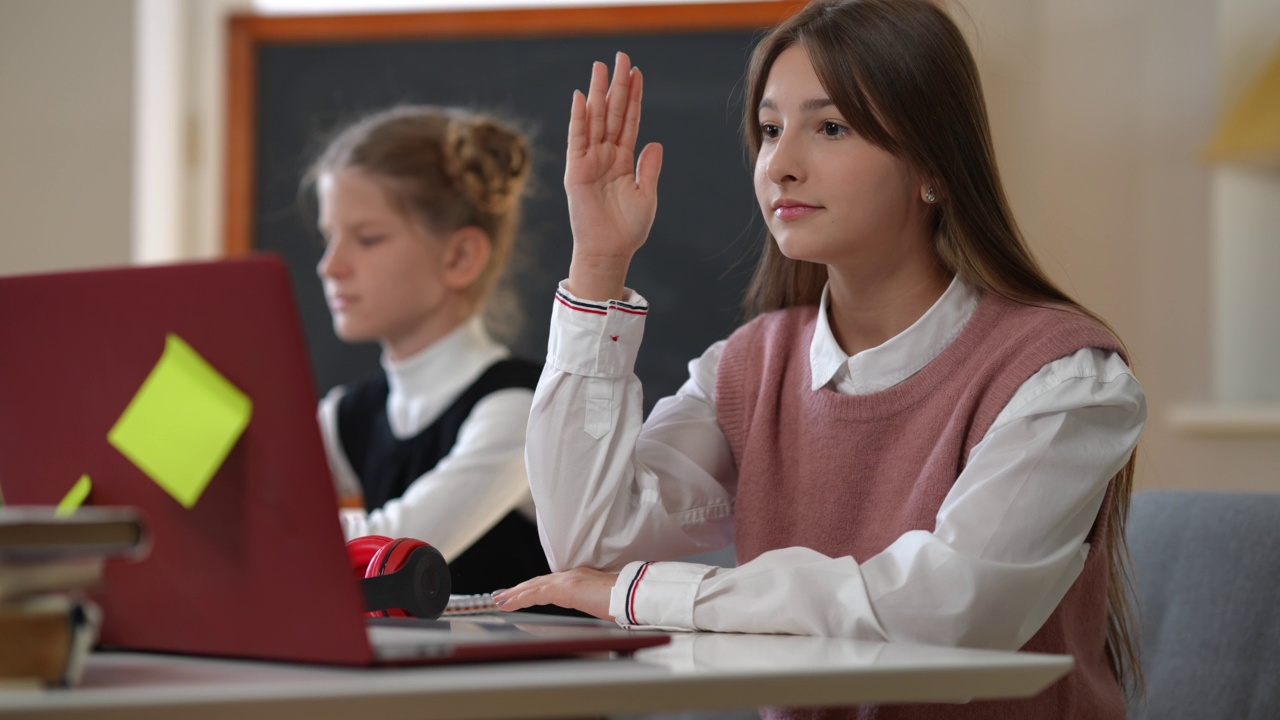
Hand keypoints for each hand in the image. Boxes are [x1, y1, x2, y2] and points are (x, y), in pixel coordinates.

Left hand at [492, 568, 618, 621]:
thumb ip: (594, 604)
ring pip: (534, 586)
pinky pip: (535, 593)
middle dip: (519, 589)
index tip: (521, 593)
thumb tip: (595, 611)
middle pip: (538, 582)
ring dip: (514, 593)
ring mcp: (568, 580)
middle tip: (502, 595)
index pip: (551, 583)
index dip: (534, 588)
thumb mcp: (605, 604)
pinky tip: (508, 604)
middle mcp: (572, 576)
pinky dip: (519, 598)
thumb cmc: (624, 602)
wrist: (632, 596)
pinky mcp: (564, 588)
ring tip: (499, 600)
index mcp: (581, 579)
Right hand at [565, 51, 663, 300]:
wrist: (610, 250)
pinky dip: (579, 118)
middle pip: (613, 112)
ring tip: (600, 67)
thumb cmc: (629, 228)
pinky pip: (578, 139)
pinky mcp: (577, 170)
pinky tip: (582, 97)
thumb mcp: (646, 194)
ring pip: (596, 119)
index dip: (634, 97)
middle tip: (621, 57)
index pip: (630, 120)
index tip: (637, 73)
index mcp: (624, 159)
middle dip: (617, 85)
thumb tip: (655, 142)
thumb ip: (649, 167)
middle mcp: (606, 155)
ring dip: (598, 93)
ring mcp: (590, 160)